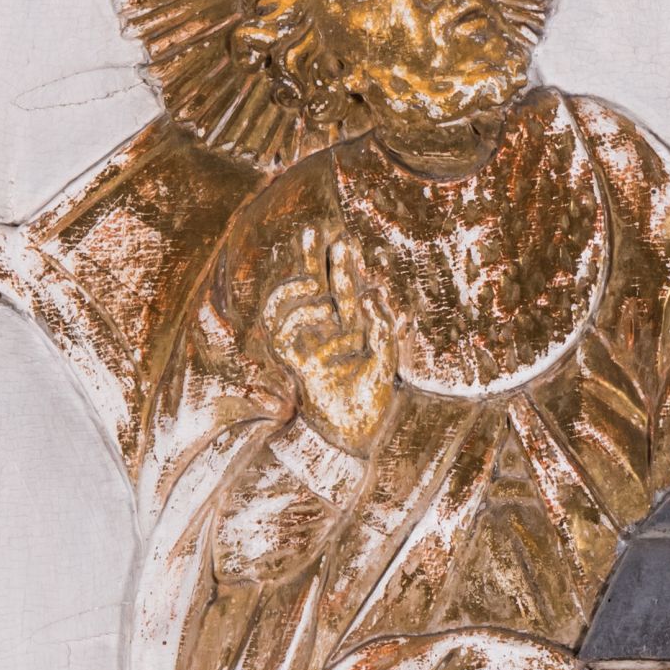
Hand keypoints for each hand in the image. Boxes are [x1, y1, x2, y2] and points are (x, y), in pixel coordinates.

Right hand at [264, 228, 392, 453]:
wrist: (352, 437)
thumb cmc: (373, 403)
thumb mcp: (386, 361)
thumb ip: (383, 328)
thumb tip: (370, 294)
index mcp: (352, 330)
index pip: (344, 290)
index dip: (343, 265)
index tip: (343, 240)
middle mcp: (328, 334)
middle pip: (315, 288)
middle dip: (311, 261)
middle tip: (312, 232)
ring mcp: (309, 346)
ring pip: (292, 306)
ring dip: (297, 288)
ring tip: (313, 283)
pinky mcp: (295, 363)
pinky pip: (282, 334)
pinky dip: (294, 318)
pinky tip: (313, 311)